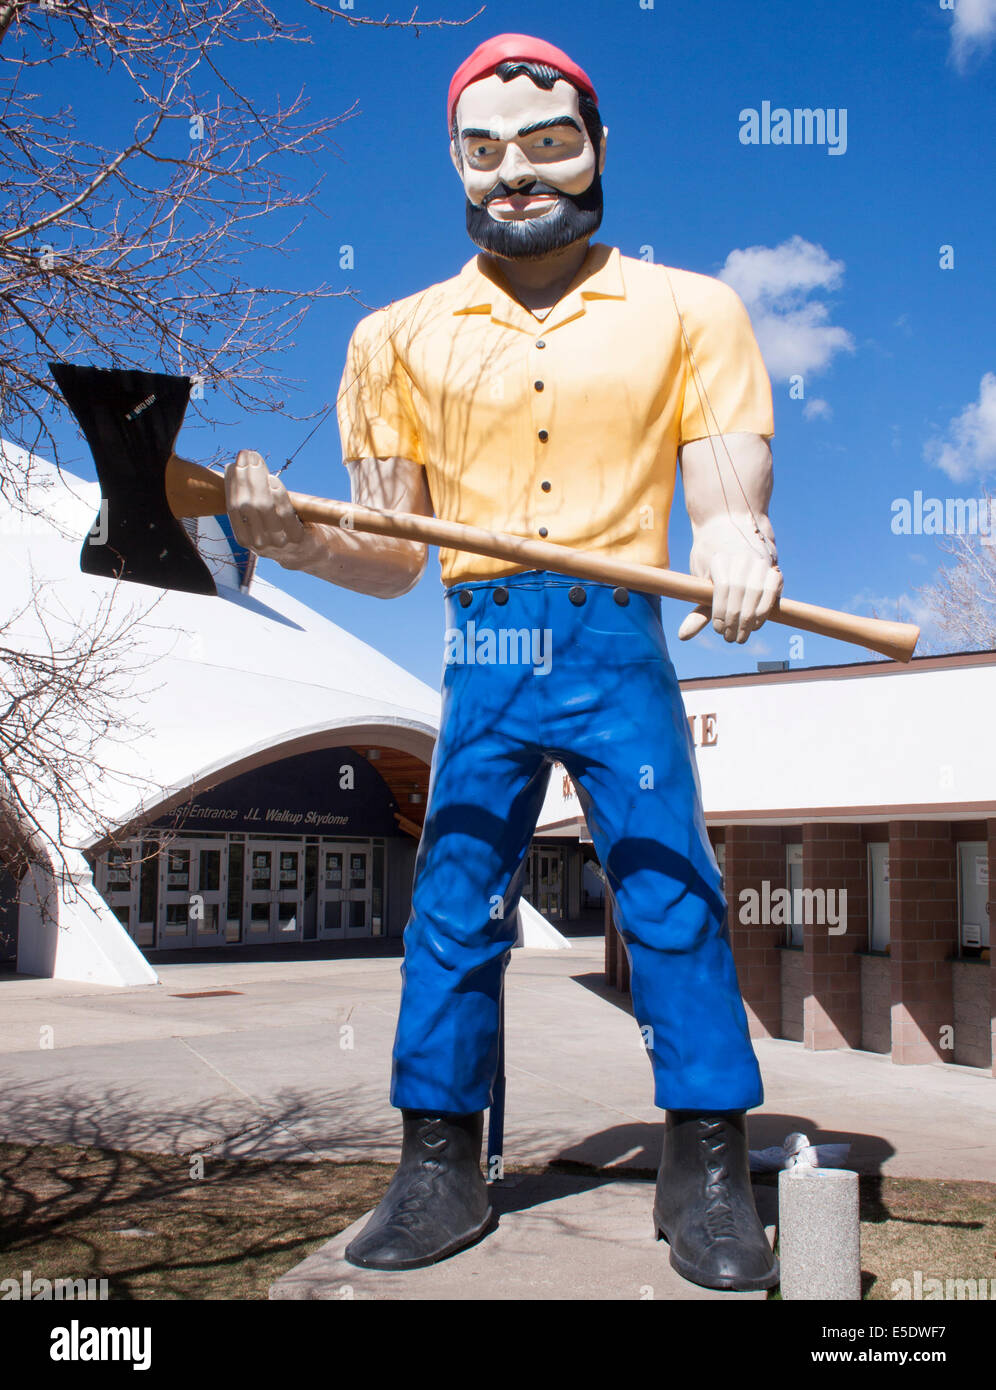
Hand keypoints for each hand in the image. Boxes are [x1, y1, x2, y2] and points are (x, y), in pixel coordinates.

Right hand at [224, 450, 323, 568]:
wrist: (305, 552)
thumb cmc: (280, 528)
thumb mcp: (260, 519)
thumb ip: (249, 499)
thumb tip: (234, 467)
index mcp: (244, 538)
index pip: (233, 507)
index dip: (232, 483)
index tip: (234, 462)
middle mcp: (258, 543)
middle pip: (247, 505)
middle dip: (245, 476)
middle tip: (246, 455)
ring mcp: (278, 542)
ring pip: (264, 506)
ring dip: (259, 479)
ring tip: (256, 461)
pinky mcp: (296, 538)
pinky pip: (285, 512)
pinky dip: (278, 494)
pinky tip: (273, 480)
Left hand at [678, 519, 782, 644]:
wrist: (730, 527)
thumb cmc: (710, 558)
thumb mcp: (701, 580)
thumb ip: (699, 609)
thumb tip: (683, 637)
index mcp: (721, 558)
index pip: (723, 588)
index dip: (721, 612)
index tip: (718, 630)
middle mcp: (743, 558)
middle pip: (741, 593)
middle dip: (736, 621)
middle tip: (730, 638)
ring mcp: (760, 562)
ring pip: (758, 594)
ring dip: (751, 620)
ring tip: (741, 636)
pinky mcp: (773, 569)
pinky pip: (772, 592)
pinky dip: (765, 610)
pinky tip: (756, 624)